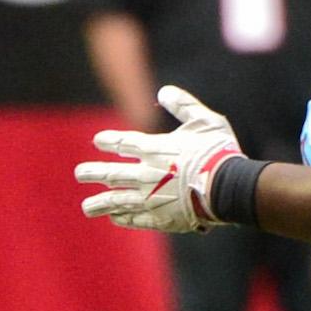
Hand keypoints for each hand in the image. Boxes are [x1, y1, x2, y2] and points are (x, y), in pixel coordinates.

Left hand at [76, 86, 242, 232]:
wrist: (230, 188)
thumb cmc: (220, 152)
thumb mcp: (206, 121)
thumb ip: (184, 106)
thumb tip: (163, 91)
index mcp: (154, 149)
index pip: (122, 143)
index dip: (108, 141)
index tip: (98, 141)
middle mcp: (146, 174)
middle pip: (110, 174)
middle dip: (92, 173)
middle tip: (79, 174)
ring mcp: (152, 198)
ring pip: (117, 201)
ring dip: (100, 203)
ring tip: (87, 208)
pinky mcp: (163, 218)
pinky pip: (137, 219)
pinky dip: (125, 219)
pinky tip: (116, 219)